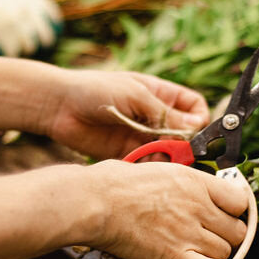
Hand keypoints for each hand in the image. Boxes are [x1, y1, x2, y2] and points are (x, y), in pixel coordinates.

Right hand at [0, 0, 61, 56]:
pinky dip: (9, 52)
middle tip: (32, 44)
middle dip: (41, 42)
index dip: (52, 26)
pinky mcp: (0, 31)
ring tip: (15, 46)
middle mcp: (28, 8)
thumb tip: (32, 13)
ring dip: (23, 48)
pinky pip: (12, 51)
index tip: (46, 32)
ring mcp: (15, 21)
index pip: (52, 16)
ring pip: (30, 46)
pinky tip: (4, 50)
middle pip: (47, 36)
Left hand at [47, 70, 209, 159]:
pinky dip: (153, 168)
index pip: (194, 108)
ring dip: (171, 157)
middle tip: (181, 150)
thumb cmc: (96, 90)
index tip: (194, 130)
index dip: (199, 119)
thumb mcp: (135, 96)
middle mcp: (156, 117)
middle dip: (187, 143)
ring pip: (169, 151)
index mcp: (161, 95)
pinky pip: (149, 163)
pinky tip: (147, 166)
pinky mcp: (129, 154)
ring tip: (164, 159)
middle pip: (185, 133)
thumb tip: (196, 127)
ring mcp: (143, 136)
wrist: (59, 107)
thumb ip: (165, 114)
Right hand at [87, 160, 248, 258]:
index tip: (228, 214)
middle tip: (215, 235)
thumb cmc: (115, 184)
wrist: (96, 203)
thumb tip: (189, 188)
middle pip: (237, 230)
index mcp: (195, 182)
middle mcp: (198, 207)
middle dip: (229, 235)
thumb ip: (183, 182)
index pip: (240, 200)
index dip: (236, 210)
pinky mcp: (175, 258)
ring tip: (203, 251)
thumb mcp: (159, 169)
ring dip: (218, 254)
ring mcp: (188, 233)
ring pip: (226, 251)